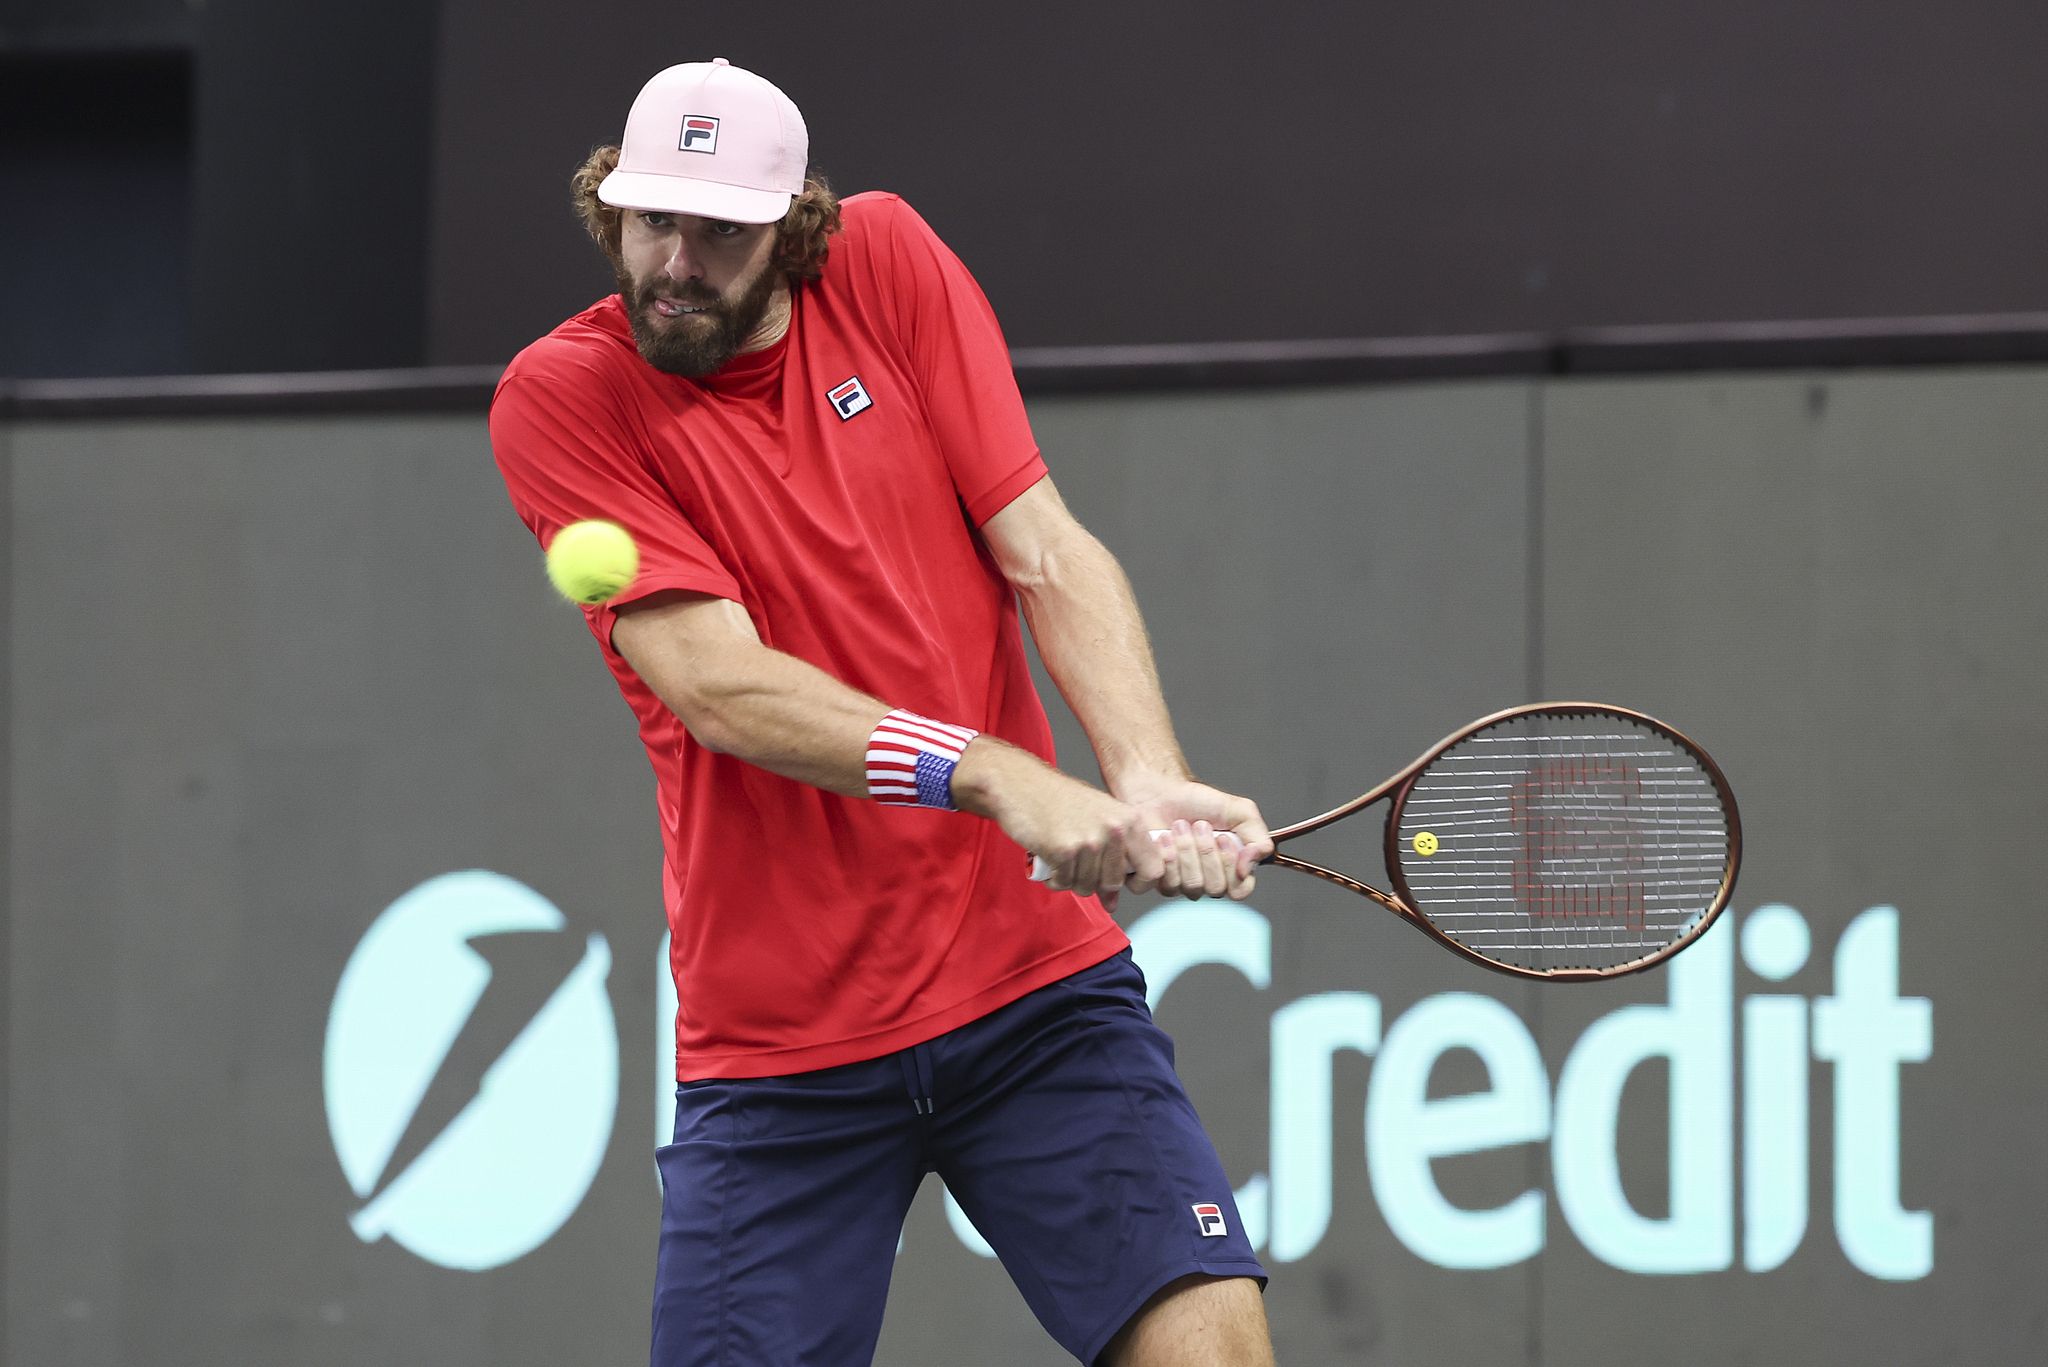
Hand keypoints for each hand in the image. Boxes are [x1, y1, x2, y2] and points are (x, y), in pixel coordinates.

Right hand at [950, 737, 1168, 899]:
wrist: (1020, 784)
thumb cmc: (1059, 800)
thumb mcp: (1097, 819)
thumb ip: (1112, 857)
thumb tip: (1113, 902)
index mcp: (1129, 820)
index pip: (1153, 868)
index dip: (1138, 883)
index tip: (1121, 883)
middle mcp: (1113, 830)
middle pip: (1114, 882)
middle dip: (1095, 883)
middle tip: (1077, 868)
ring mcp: (1089, 841)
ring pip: (1087, 886)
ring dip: (1071, 881)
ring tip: (1061, 861)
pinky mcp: (1063, 851)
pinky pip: (1064, 883)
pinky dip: (1055, 879)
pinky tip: (1049, 863)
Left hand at [1116, 779, 1272, 901]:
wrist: (1161, 791)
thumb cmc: (1199, 801)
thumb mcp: (1241, 812)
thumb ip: (1259, 839)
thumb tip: (1250, 866)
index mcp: (1231, 868)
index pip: (1240, 890)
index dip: (1232, 867)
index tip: (1223, 839)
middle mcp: (1207, 880)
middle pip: (1214, 888)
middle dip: (1206, 852)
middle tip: (1199, 825)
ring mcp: (1181, 883)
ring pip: (1190, 886)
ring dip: (1185, 850)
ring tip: (1179, 826)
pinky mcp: (1155, 880)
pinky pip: (1163, 884)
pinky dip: (1164, 856)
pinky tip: (1162, 838)